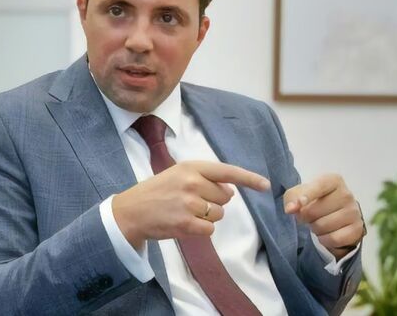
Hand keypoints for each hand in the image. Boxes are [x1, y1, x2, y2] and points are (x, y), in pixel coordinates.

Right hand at [113, 161, 270, 248]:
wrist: (131, 211)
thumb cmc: (157, 192)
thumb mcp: (178, 174)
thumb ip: (204, 178)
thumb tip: (230, 192)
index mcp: (191, 167)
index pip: (227, 172)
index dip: (249, 179)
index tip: (265, 185)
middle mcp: (192, 182)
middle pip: (225, 197)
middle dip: (214, 202)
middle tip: (191, 201)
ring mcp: (189, 203)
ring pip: (219, 214)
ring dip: (207, 217)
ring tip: (185, 212)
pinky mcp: (186, 223)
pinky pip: (210, 229)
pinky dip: (201, 230)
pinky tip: (184, 224)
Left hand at [283, 174, 364, 258]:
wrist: (336, 216)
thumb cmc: (315, 201)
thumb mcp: (301, 194)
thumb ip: (292, 198)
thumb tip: (290, 209)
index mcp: (333, 181)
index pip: (319, 186)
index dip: (307, 196)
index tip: (298, 205)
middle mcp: (346, 194)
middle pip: (314, 211)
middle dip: (305, 217)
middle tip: (308, 216)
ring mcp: (354, 212)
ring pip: (323, 226)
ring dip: (314, 228)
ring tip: (318, 223)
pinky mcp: (356, 229)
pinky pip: (333, 239)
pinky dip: (324, 240)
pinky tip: (325, 233)